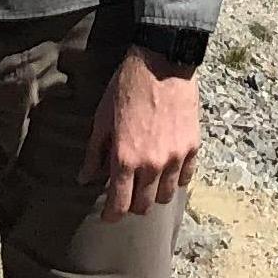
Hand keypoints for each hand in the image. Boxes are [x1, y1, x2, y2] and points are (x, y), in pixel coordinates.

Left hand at [85, 46, 201, 219]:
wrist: (162, 61)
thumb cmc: (127, 87)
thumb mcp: (102, 119)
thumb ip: (94, 153)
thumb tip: (85, 179)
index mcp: (125, 159)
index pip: (119, 205)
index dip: (112, 215)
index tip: (109, 215)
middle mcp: (151, 164)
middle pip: (143, 205)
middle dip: (133, 205)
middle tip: (127, 195)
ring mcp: (174, 157)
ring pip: (165, 195)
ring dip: (154, 194)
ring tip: (148, 182)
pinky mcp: (192, 146)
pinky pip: (185, 177)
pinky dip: (175, 179)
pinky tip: (168, 170)